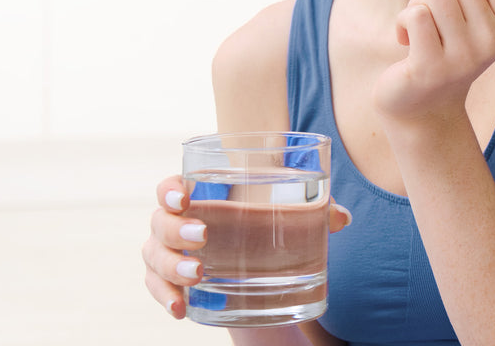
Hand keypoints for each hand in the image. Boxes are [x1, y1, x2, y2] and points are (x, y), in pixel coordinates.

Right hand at [142, 176, 352, 318]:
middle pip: (159, 221)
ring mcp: (171, 253)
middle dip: (175, 230)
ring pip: (153, 255)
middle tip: (203, 237)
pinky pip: (156, 289)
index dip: (170, 189)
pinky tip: (182, 308)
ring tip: (198, 275)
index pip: (172, 186)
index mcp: (201, 195)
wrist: (256, 265)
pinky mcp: (173, 282)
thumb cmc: (266, 225)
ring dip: (171, 266)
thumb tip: (341, 218)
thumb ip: (315, 211)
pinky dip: (165, 297)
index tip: (185, 197)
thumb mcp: (290, 216)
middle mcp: (178, 222)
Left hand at [373, 0, 494, 122]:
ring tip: (421, 31)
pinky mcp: (433, 67)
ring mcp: (465, 56)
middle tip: (431, 13)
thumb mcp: (461, 6)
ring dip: (416, 5)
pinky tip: (409, 45)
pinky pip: (413, 14)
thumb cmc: (443, 46)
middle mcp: (494, 40)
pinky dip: (403, 23)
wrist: (423, 106)